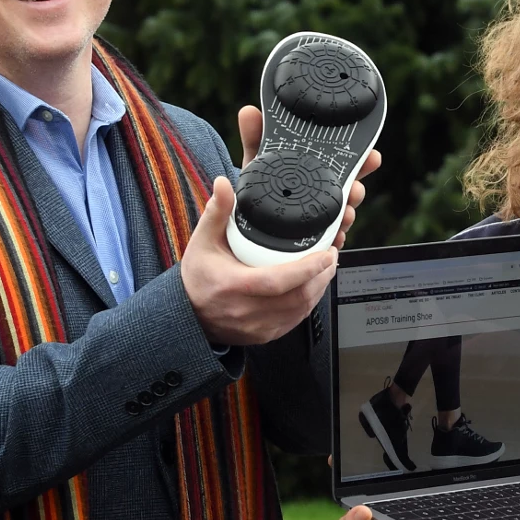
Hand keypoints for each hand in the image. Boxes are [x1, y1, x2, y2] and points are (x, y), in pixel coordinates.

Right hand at [180, 176, 334, 346]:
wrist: (187, 314)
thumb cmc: (197, 277)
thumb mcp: (202, 241)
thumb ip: (217, 212)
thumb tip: (224, 184)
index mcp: (233, 286)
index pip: (278, 281)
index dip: (307, 269)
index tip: (326, 253)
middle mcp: (246, 311)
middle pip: (297, 297)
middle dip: (322, 275)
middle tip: (331, 254)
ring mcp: (257, 327)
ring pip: (301, 310)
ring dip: (319, 288)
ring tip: (327, 267)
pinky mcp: (265, 336)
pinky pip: (295, 321)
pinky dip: (309, 303)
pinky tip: (314, 287)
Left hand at [238, 105, 380, 249]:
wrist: (244, 217)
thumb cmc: (256, 184)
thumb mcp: (255, 160)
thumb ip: (254, 137)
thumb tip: (248, 112)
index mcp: (313, 172)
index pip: (343, 163)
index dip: (360, 159)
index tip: (371, 156)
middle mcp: (320, 194)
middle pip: (348, 191)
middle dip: (357, 190)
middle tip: (356, 189)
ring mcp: (318, 218)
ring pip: (341, 217)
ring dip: (346, 216)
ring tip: (345, 215)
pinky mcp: (310, 240)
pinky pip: (326, 242)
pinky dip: (331, 241)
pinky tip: (333, 241)